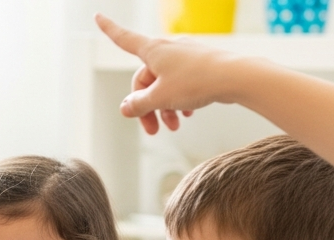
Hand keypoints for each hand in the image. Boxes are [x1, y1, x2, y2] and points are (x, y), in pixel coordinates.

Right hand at [94, 13, 238, 134]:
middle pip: (145, 78)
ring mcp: (185, 57)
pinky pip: (182, 83)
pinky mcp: (200, 65)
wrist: (236, 77)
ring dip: (164, 108)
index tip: (97, 16)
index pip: (124, 39)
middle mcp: (168, 49)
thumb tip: (126, 107)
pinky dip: (180, 100)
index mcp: (153, 51)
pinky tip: (188, 115)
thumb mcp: (160, 98)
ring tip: (173, 127)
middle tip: (151, 129)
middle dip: (146, 106)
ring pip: (165, 84)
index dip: (109, 29)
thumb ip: (139, 104)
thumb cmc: (197, 82)